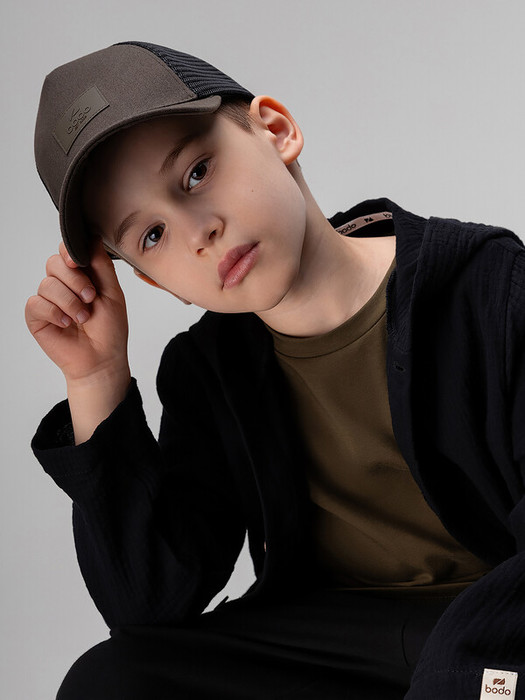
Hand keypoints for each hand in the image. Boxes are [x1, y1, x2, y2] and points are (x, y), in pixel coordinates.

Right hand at [25, 236, 129, 386]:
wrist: (102, 360)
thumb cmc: (109, 330)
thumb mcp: (112, 293)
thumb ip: (101, 266)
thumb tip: (92, 237)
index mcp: (82, 276)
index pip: (67, 251)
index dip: (70, 252)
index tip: (78, 261)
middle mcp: (63, 285)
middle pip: (54, 263)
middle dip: (74, 280)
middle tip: (90, 297)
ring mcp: (49, 301)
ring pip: (47, 284)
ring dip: (69, 301)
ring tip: (83, 317)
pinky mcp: (37, 317)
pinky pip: (36, 303)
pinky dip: (55, 313)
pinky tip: (66, 323)